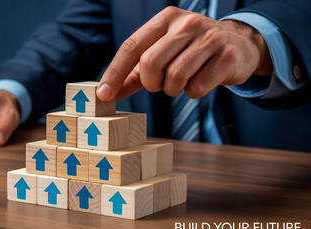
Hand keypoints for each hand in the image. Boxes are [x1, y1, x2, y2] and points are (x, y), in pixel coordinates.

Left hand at [97, 6, 272, 100]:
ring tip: (181, 82)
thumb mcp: (162, 53)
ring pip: (174, 77)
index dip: (115, 72)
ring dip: (172, 90)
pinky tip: (200, 81)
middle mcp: (187, 23)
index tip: (103, 95)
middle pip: (150, 63)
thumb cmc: (191, 51)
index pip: (131, 46)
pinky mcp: (227, 56)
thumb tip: (107, 93)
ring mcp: (209, 38)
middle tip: (160, 84)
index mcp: (165, 19)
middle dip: (151, 83)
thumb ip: (134, 73)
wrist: (239, 46)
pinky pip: (196, 87)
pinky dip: (193, 92)